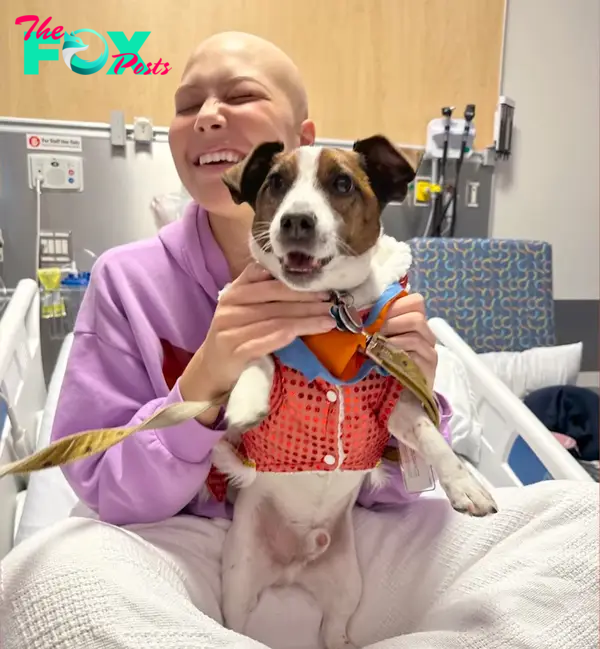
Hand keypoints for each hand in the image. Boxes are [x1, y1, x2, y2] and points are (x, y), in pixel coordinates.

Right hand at [179, 263, 335, 423]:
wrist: (210, 369)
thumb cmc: (234, 335)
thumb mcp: (242, 309)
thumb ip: (261, 291)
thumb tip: (300, 280)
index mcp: (234, 292)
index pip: (266, 280)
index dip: (294, 281)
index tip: (321, 284)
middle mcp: (230, 307)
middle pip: (275, 300)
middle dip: (307, 300)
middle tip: (332, 302)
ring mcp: (230, 330)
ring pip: (276, 320)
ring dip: (307, 319)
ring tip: (329, 319)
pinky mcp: (235, 351)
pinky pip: (267, 341)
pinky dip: (291, 335)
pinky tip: (310, 332)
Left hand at [380, 293, 437, 387]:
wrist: (404, 390)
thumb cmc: (390, 359)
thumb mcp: (383, 337)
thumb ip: (379, 323)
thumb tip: (361, 311)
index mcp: (418, 320)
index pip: (416, 301)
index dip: (396, 305)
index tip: (376, 315)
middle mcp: (427, 333)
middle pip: (417, 318)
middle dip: (391, 323)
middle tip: (374, 331)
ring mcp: (430, 349)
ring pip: (416, 336)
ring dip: (392, 339)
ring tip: (377, 344)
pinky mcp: (429, 365)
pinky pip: (416, 354)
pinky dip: (397, 353)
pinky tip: (384, 355)